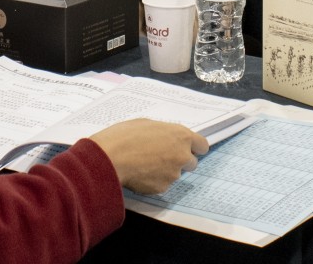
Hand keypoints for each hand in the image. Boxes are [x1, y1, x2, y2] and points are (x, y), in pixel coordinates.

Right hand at [88, 119, 208, 194]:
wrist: (110, 158)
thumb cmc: (125, 136)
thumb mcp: (147, 124)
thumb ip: (164, 133)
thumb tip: (166, 139)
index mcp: (181, 136)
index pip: (202, 145)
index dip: (195, 148)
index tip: (189, 149)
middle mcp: (182, 156)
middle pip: (192, 163)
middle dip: (180, 161)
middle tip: (162, 157)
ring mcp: (173, 174)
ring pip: (174, 174)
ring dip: (165, 171)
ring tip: (144, 164)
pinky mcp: (162, 188)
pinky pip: (161, 184)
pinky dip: (153, 181)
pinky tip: (139, 174)